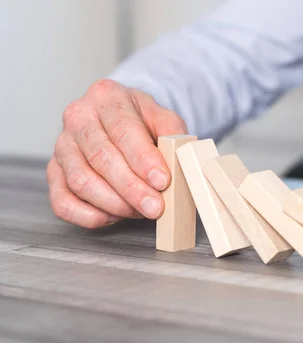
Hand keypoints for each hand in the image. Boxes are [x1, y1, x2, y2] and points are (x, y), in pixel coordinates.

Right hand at [48, 79, 187, 227]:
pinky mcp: (54, 172)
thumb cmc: (141, 122)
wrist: (120, 121)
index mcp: (106, 97)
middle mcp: (78, 118)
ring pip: (81, 181)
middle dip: (132, 188)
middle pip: (101, 157)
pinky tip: (114, 216)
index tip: (162, 181)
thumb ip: (173, 134)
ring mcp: (62, 146)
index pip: (123, 129)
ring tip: (140, 210)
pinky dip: (89, 215)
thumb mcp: (163, 117)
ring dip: (114, 203)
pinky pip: (62, 201)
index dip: (143, 159)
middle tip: (155, 207)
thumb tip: (177, 159)